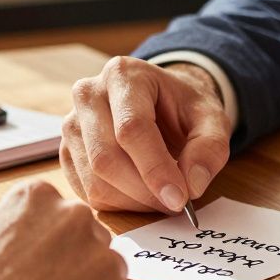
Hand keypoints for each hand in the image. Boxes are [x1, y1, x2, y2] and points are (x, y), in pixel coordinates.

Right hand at [0, 179, 142, 279]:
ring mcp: (104, 254)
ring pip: (108, 276)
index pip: (62, 220)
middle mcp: (78, 214)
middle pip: (90, 243)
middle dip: (75, 270)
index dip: (48, 253)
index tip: (29, 274)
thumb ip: (17, 231)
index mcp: (40, 195)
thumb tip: (31, 248)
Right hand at [60, 56, 231, 213]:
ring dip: (133, 202)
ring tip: (161, 197)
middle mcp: (88, 94)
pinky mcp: (66, 152)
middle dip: (144, 191)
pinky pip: (86, 191)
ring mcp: (71, 124)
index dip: (155, 169)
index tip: (179, 198)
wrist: (161, 102)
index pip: (131, 128)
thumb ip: (210, 148)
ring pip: (94, 180)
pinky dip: (118, 204)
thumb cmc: (183, 108)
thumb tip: (192, 186)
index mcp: (124, 75)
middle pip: (106, 157)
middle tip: (175, 203)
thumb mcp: (212, 119)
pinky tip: (141, 195)